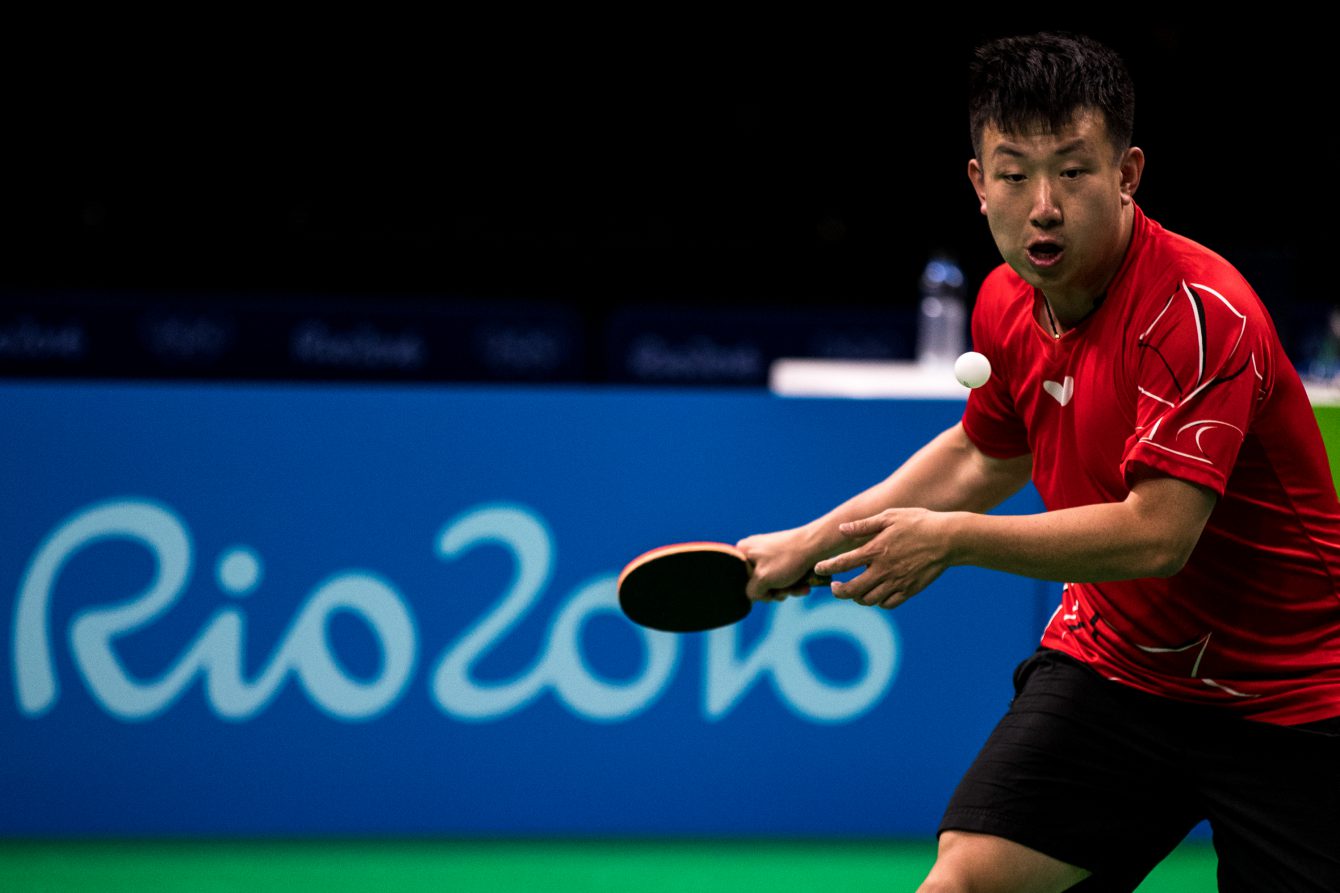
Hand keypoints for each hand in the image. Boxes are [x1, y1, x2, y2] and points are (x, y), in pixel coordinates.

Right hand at [735, 528, 824, 601]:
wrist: (817, 545)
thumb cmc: (787, 560)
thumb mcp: (763, 580)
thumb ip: (751, 592)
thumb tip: (753, 596)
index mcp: (743, 550)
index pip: (741, 580)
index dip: (755, 591)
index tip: (768, 592)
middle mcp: (753, 550)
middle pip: (758, 582)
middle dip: (774, 592)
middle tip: (785, 592)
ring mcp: (769, 553)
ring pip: (773, 581)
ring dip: (786, 589)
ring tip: (799, 587)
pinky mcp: (783, 556)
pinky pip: (783, 575)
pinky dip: (793, 583)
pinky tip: (804, 586)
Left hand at [814, 508, 949, 608]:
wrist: (949, 539)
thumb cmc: (918, 523)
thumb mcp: (890, 516)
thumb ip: (865, 525)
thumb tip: (842, 529)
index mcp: (875, 550)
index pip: (842, 563)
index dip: (827, 567)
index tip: (819, 568)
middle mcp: (883, 569)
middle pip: (852, 589)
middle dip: (838, 591)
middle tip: (834, 587)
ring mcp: (897, 582)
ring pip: (869, 600)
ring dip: (857, 597)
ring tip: (854, 591)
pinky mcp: (910, 590)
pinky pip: (888, 604)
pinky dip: (879, 602)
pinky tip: (876, 594)